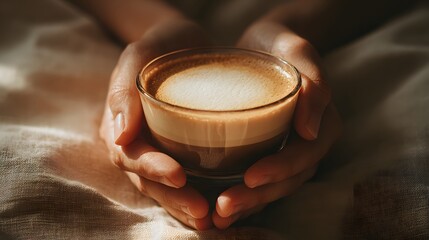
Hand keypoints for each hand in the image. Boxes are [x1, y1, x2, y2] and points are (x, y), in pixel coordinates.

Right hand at [99, 17, 211, 229]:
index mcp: (120, 126)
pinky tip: (217, 206)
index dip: (152, 169)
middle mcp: (137, 145)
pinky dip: (199, 194)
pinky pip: (186, 178)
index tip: (179, 175)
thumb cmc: (158, 45)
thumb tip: (118, 138)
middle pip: (149, 181)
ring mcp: (158, 150)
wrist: (181, 42)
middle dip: (174, 198)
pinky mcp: (181, 151)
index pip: (131, 156)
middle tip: (202, 211)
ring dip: (186, 205)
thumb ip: (124, 91)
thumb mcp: (138, 55)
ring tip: (210, 218)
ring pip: (166, 187)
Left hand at [212, 21, 341, 228]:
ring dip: (246, 205)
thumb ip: (315, 85)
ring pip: (272, 188)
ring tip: (217, 217)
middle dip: (257, 197)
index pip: (304, 156)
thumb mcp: (300, 52)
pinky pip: (257, 181)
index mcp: (323, 126)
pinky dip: (240, 196)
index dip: (279, 171)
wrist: (263, 46)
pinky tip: (215, 207)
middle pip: (287, 180)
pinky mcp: (266, 154)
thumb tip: (310, 131)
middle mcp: (307, 146)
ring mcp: (286, 153)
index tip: (250, 178)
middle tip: (224, 207)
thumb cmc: (282, 45)